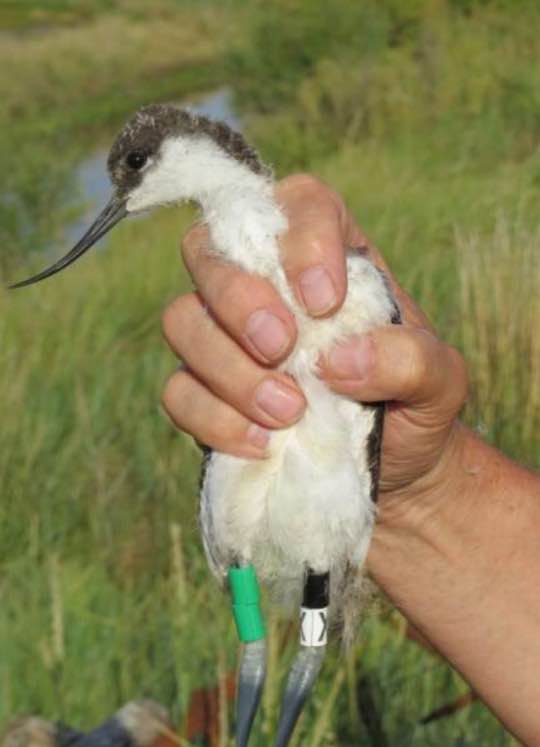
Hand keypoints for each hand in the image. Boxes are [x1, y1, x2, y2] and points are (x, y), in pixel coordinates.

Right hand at [161, 174, 467, 530]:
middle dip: (239, 299)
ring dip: (228, 369)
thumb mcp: (441, 382)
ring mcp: (224, 337)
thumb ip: (411, 359)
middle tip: (282, 348)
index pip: (298, 205)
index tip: (326, 301)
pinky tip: (264, 445)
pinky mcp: (204, 393)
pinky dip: (214, 419)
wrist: (395, 470)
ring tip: (287, 412)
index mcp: (329, 254)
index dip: (300, 240)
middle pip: (208, 250)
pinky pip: (178, 392)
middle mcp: (264, 283)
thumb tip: (341, 360)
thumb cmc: (414, 405)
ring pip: (183, 322)